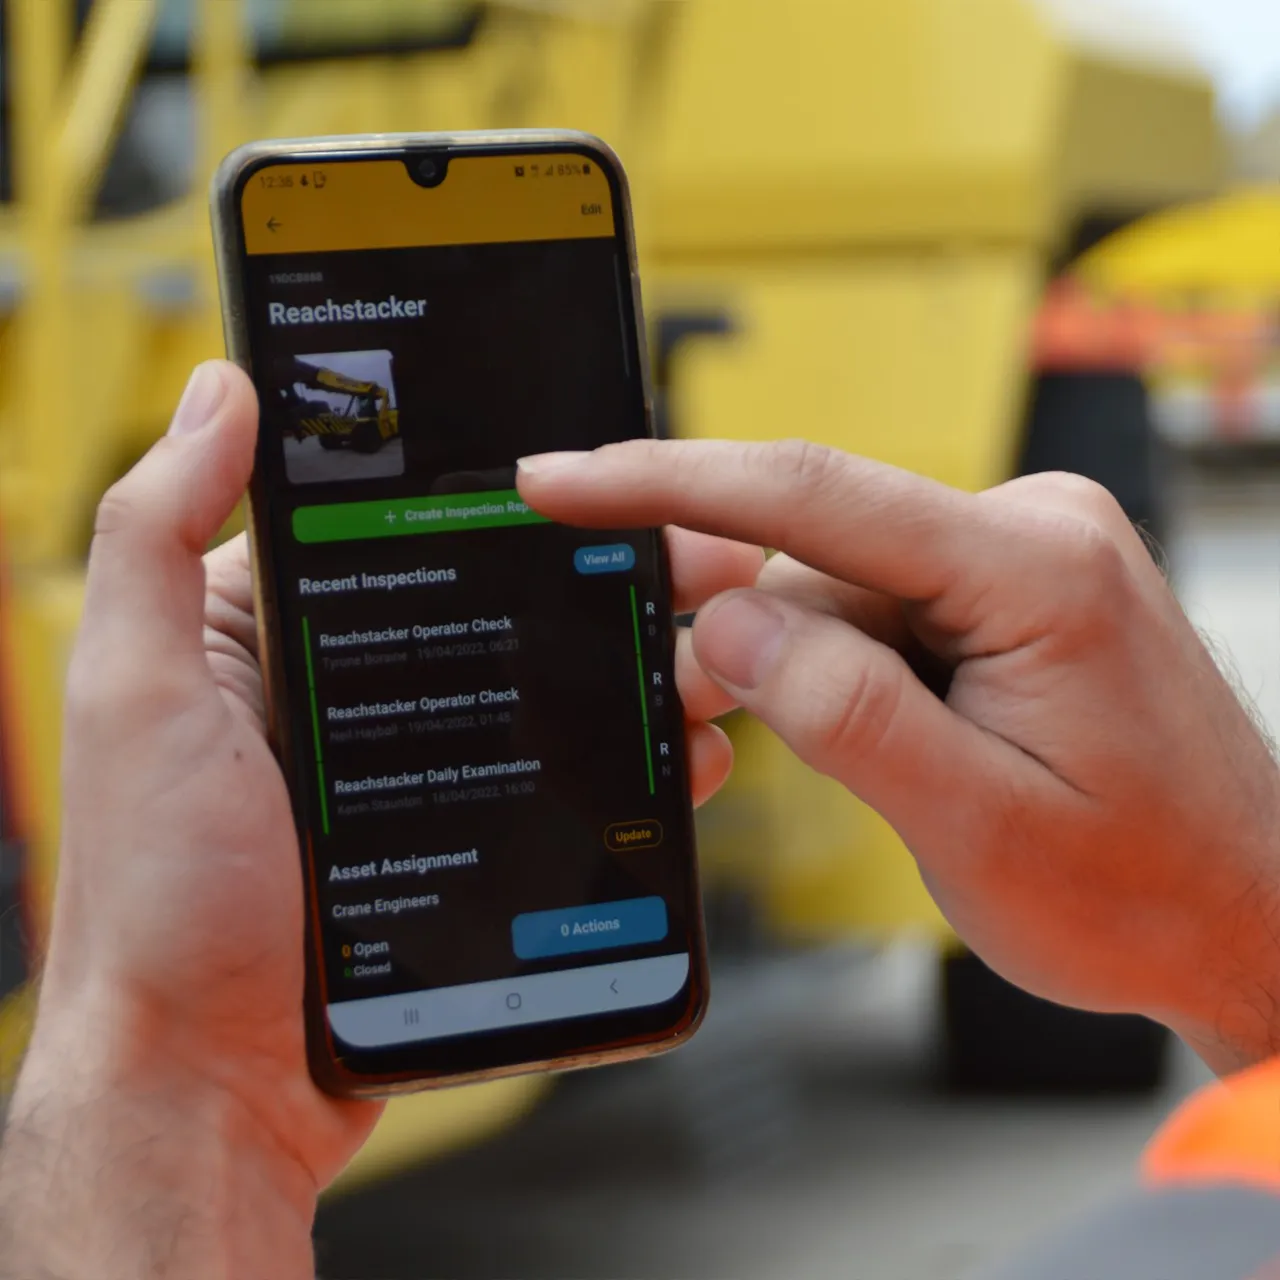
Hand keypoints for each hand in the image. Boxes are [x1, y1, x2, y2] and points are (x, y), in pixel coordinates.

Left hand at [2, 364, 758, 1278]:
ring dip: (629, 675)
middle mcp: (354, 695)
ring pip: (544, 699)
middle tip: (694, 566)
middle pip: (499, 613)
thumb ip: (158, 532)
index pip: (409, 530)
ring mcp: (416, 773)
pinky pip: (555, 788)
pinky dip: (621, 769)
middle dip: (604, 584)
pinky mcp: (461, 846)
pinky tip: (678, 756)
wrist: (214, 1084)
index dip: (506, 500)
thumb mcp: (139, 691)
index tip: (599, 479)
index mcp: (278, 636)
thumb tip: (220, 390)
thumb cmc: (159, 896)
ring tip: (706, 658)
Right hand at [519, 439, 1279, 1074]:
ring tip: (790, 757)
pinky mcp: (1006, 598)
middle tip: (677, 717)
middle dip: (727, 634)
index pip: (810, 494)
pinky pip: (880, 612)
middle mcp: (1030, 536)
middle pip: (813, 558)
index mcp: (1035, 570)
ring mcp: (1020, 562)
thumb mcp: (976, 828)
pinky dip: (834, 671)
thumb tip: (727, 628)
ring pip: (837, 593)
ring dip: (788, 670)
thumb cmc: (1142, 889)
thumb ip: (845, 715)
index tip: (564, 482)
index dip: (665, 483)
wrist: (1245, 917)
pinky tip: (850, 735)